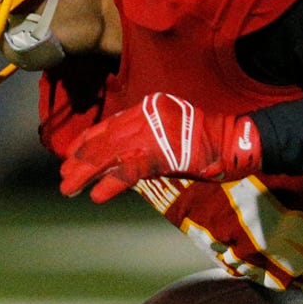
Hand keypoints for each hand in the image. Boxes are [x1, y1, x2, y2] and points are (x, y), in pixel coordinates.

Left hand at [59, 93, 262, 202]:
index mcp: (148, 108)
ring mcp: (152, 134)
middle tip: (64, 177)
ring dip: (86, 173)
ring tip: (69, 188)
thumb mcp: (173, 129)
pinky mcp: (160, 154)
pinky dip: (109, 185)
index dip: (87, 141)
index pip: (109, 124)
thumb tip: (122, 157)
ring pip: (108, 155)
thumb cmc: (212, 140)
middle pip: (103, 140)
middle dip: (80, 160)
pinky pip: (126, 171)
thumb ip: (149, 137)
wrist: (238, 140)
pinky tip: (95, 195)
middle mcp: (145, 116)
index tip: (71, 155)